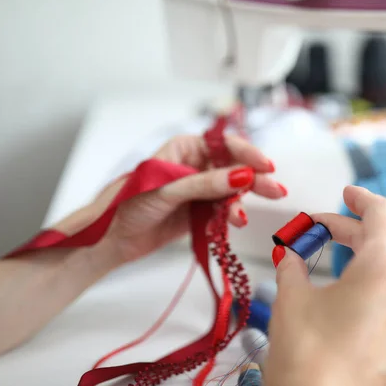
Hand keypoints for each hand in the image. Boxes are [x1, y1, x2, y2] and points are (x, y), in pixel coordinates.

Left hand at [54, 134, 286, 266]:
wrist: (110, 239)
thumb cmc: (128, 204)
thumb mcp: (167, 190)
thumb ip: (206, 183)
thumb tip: (243, 176)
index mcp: (185, 149)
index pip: (224, 145)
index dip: (247, 153)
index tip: (265, 166)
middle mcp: (195, 167)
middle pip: (234, 169)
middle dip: (254, 180)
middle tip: (275, 190)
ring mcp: (199, 191)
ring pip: (231, 192)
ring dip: (240, 203)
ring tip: (239, 218)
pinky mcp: (200, 213)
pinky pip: (223, 212)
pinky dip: (229, 218)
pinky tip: (230, 224)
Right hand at [264, 186, 385, 385]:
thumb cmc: (308, 355)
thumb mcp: (291, 298)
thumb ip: (292, 263)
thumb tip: (290, 252)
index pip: (381, 213)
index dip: (360, 198)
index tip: (346, 193)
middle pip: (384, 241)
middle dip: (349, 231)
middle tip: (316, 230)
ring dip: (362, 257)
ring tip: (330, 261)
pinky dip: (374, 283)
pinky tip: (348, 291)